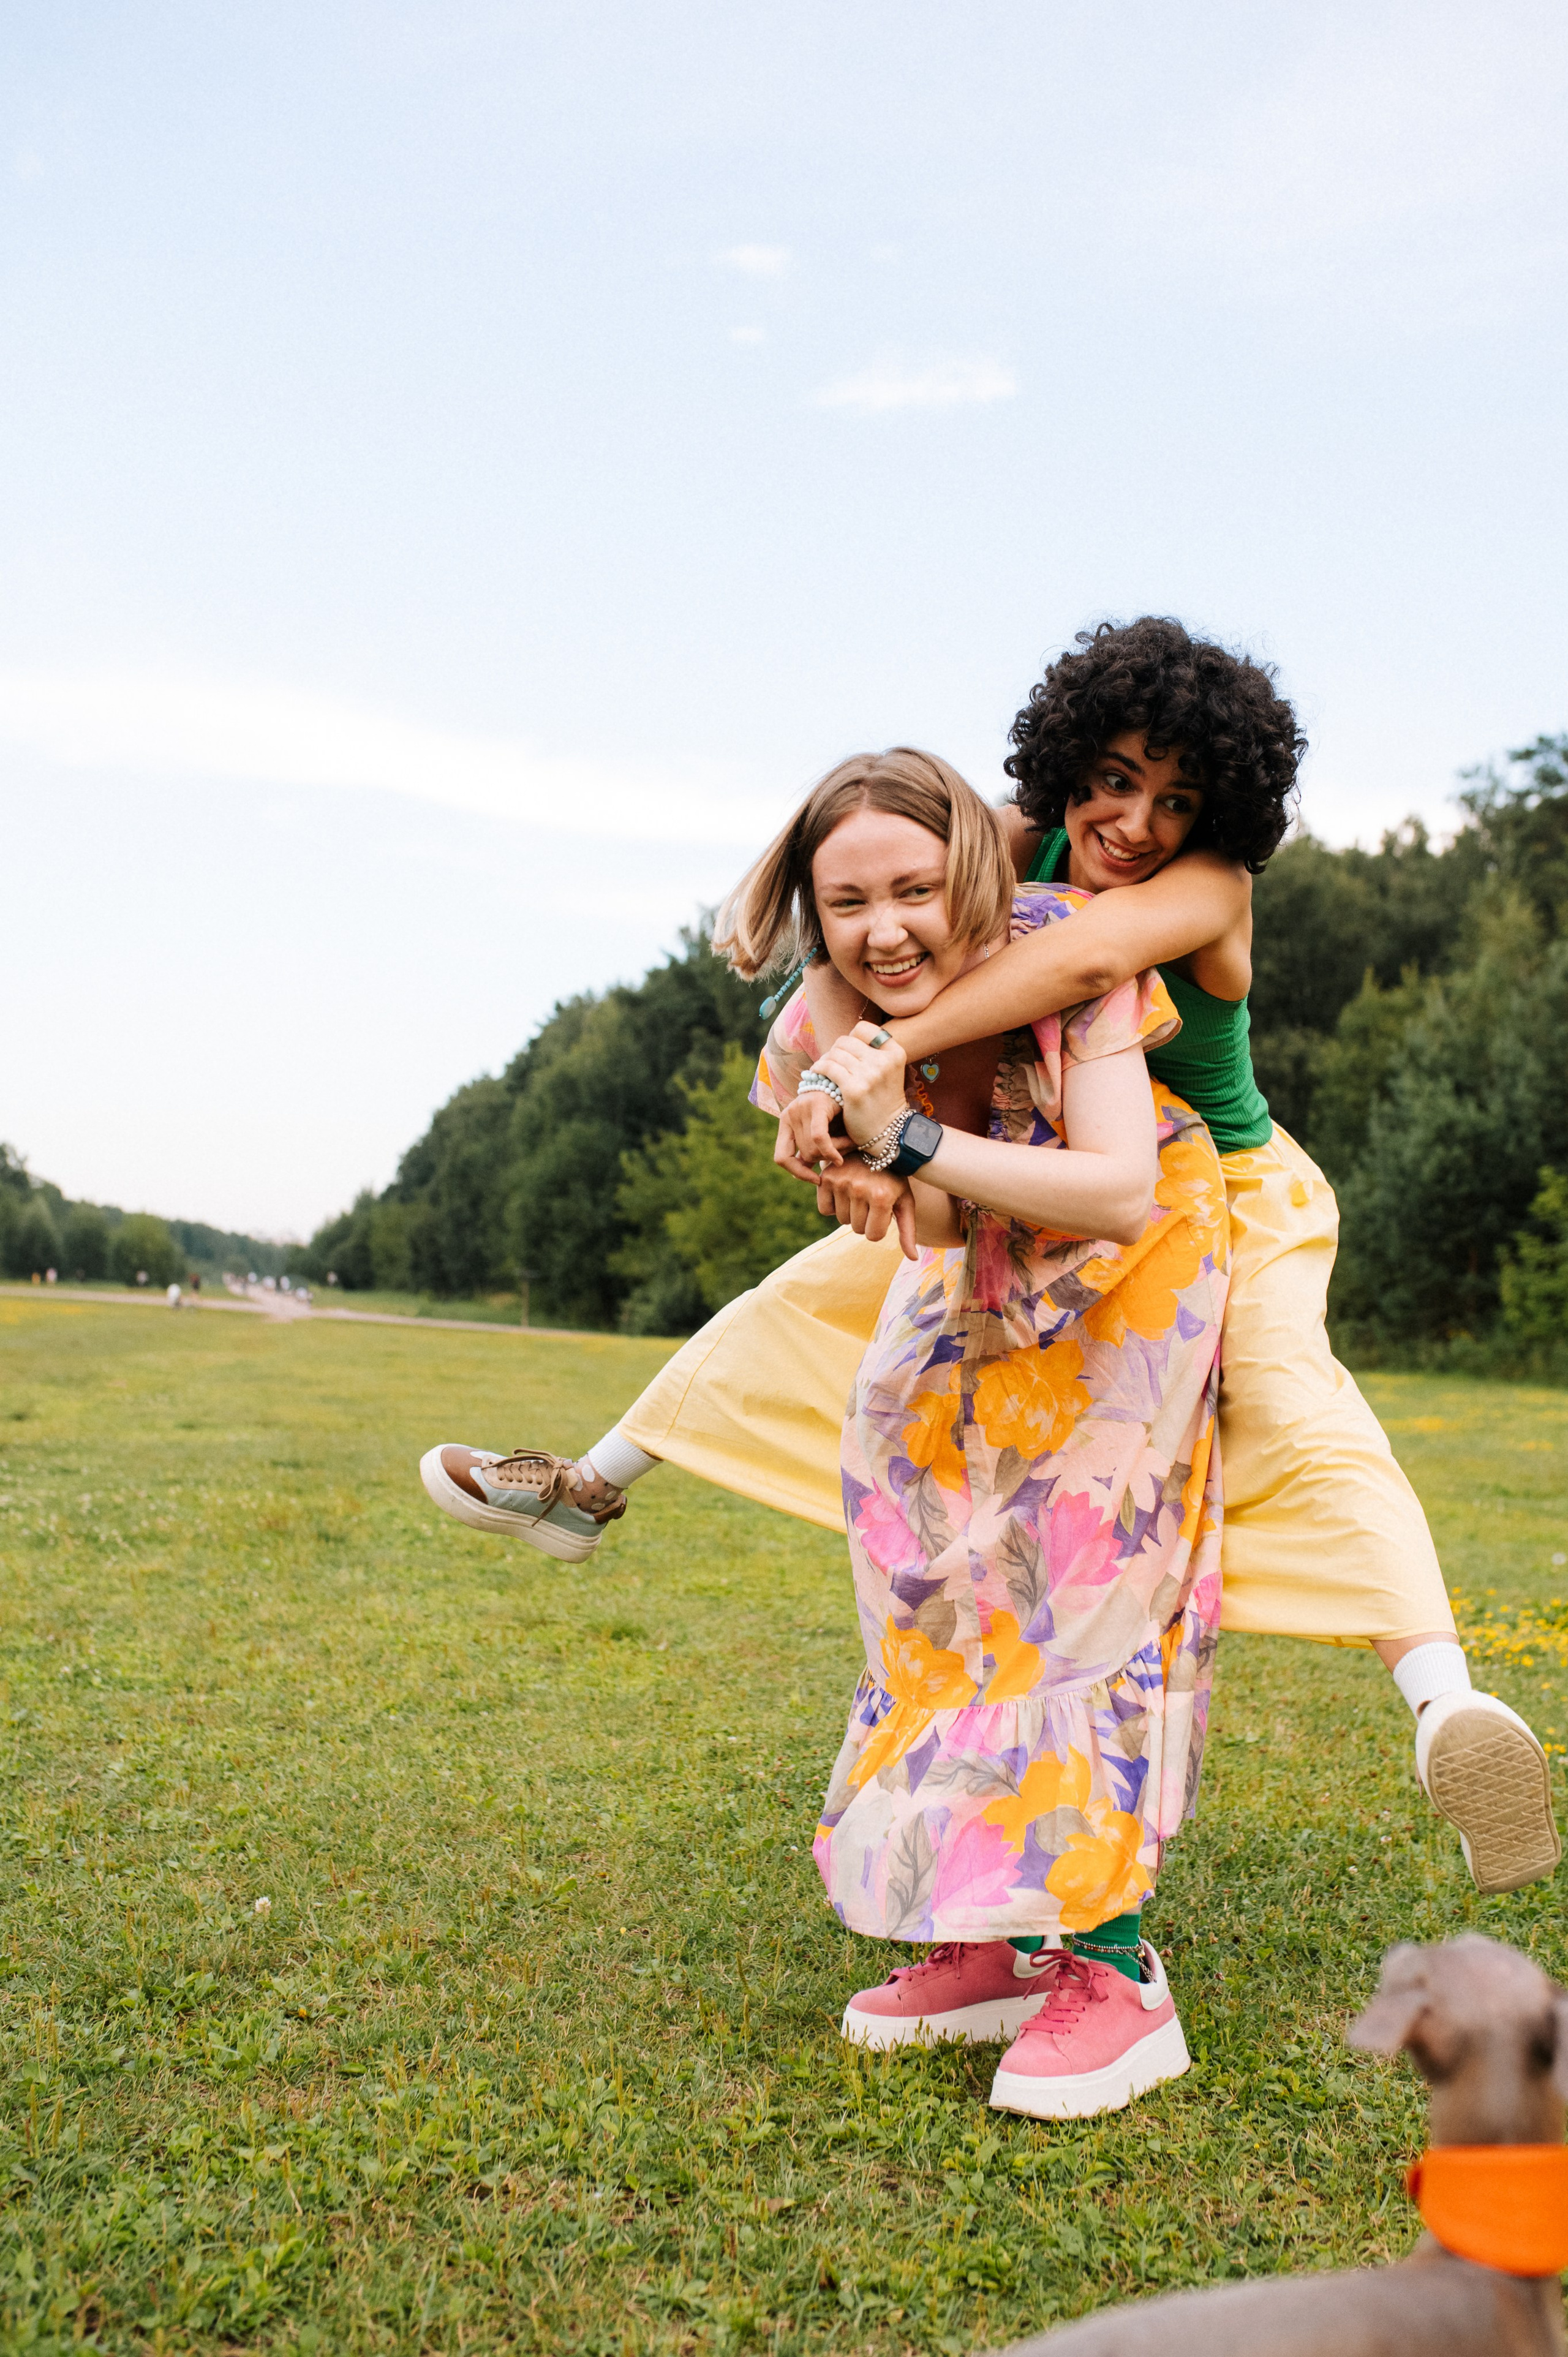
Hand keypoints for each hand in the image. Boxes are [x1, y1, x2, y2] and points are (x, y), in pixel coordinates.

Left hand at [775, 1091, 843, 1180]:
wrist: (852, 1083)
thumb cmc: (840, 1111)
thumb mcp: (823, 1133)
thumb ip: (811, 1151)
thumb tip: (796, 1176)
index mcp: (786, 1121)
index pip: (781, 1156)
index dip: (797, 1173)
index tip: (816, 1180)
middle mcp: (790, 1114)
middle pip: (804, 1154)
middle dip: (825, 1158)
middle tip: (843, 1152)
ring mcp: (801, 1108)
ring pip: (813, 1148)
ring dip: (835, 1153)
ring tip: (850, 1143)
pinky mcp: (817, 1104)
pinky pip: (819, 1138)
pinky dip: (830, 1152)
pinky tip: (840, 1158)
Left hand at [811, 1022, 907, 1147]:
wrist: (889, 1132)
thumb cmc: (883, 1100)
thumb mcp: (889, 1071)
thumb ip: (873, 1053)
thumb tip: (845, 1039)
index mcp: (895, 1052)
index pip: (864, 1029)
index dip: (851, 1037)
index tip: (847, 1051)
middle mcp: (883, 1061)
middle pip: (846, 1040)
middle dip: (835, 1050)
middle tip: (832, 1062)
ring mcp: (869, 1075)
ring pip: (835, 1053)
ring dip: (825, 1060)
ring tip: (823, 1069)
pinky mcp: (853, 1089)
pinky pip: (828, 1067)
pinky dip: (818, 1068)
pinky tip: (817, 1074)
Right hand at [815, 1155, 918, 1259]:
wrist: (875, 1148)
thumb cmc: (893, 1179)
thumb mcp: (904, 1202)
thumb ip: (908, 1231)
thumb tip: (913, 1259)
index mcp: (882, 1197)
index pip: (872, 1236)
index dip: (878, 1226)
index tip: (883, 1210)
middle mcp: (860, 1189)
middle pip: (856, 1229)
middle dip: (865, 1219)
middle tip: (871, 1197)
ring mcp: (842, 1182)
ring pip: (842, 1220)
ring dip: (850, 1211)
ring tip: (859, 1191)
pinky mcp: (826, 1178)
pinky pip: (825, 1210)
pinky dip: (833, 1205)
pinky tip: (844, 1190)